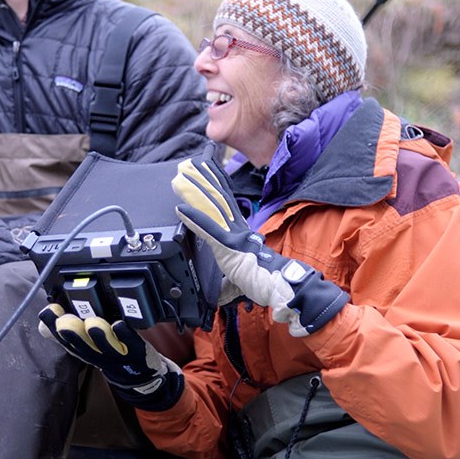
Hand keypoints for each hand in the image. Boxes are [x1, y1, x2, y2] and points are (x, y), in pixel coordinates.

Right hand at [38, 305, 183, 410]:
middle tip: (66, 320)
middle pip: (83, 345)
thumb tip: (42, 324)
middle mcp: (97, 354)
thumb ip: (65, 333)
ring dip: (99, 335)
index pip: (64, 340)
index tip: (48, 311)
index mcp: (82, 350)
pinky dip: (125, 334)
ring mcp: (117, 354)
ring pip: (106, 346)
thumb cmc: (108, 353)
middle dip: (74, 333)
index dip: (54, 328)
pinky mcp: (136, 350)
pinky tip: (119, 325)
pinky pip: (131, 342)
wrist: (138, 373)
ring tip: (93, 323)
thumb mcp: (84, 345)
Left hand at [171, 146, 348, 336]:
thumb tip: (220, 294)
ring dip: (195, 192)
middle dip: (204, 180)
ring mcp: (233, 235)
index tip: (208, 170)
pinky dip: (194, 218)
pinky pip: (208, 229)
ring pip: (212, 207)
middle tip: (190, 164)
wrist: (278, 284)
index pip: (226, 204)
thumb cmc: (265, 281)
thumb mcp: (240, 279)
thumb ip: (229, 283)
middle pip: (218, 198)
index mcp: (241, 232)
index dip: (217, 185)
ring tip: (180, 179)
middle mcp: (237, 228)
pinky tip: (181, 208)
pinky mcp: (228, 245)